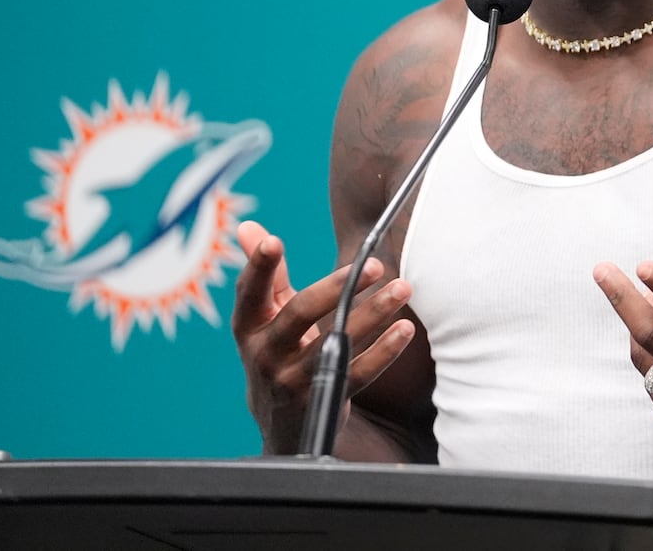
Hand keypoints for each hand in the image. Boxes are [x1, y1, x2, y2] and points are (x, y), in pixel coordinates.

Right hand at [231, 220, 415, 454]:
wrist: (281, 424)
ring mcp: (292, 380)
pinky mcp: (323, 399)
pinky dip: (384, 351)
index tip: (274, 241)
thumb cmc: (278, 352)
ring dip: (372, 314)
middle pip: (299, 314)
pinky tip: (404, 329)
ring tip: (403, 288)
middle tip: (375, 264)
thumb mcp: (264, 319)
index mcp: (248, 328)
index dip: (258, 268)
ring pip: (334, 343)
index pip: (249, 293)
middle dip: (336, 287)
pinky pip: (358, 373)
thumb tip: (249, 227)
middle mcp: (265, 355)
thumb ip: (266, 275)